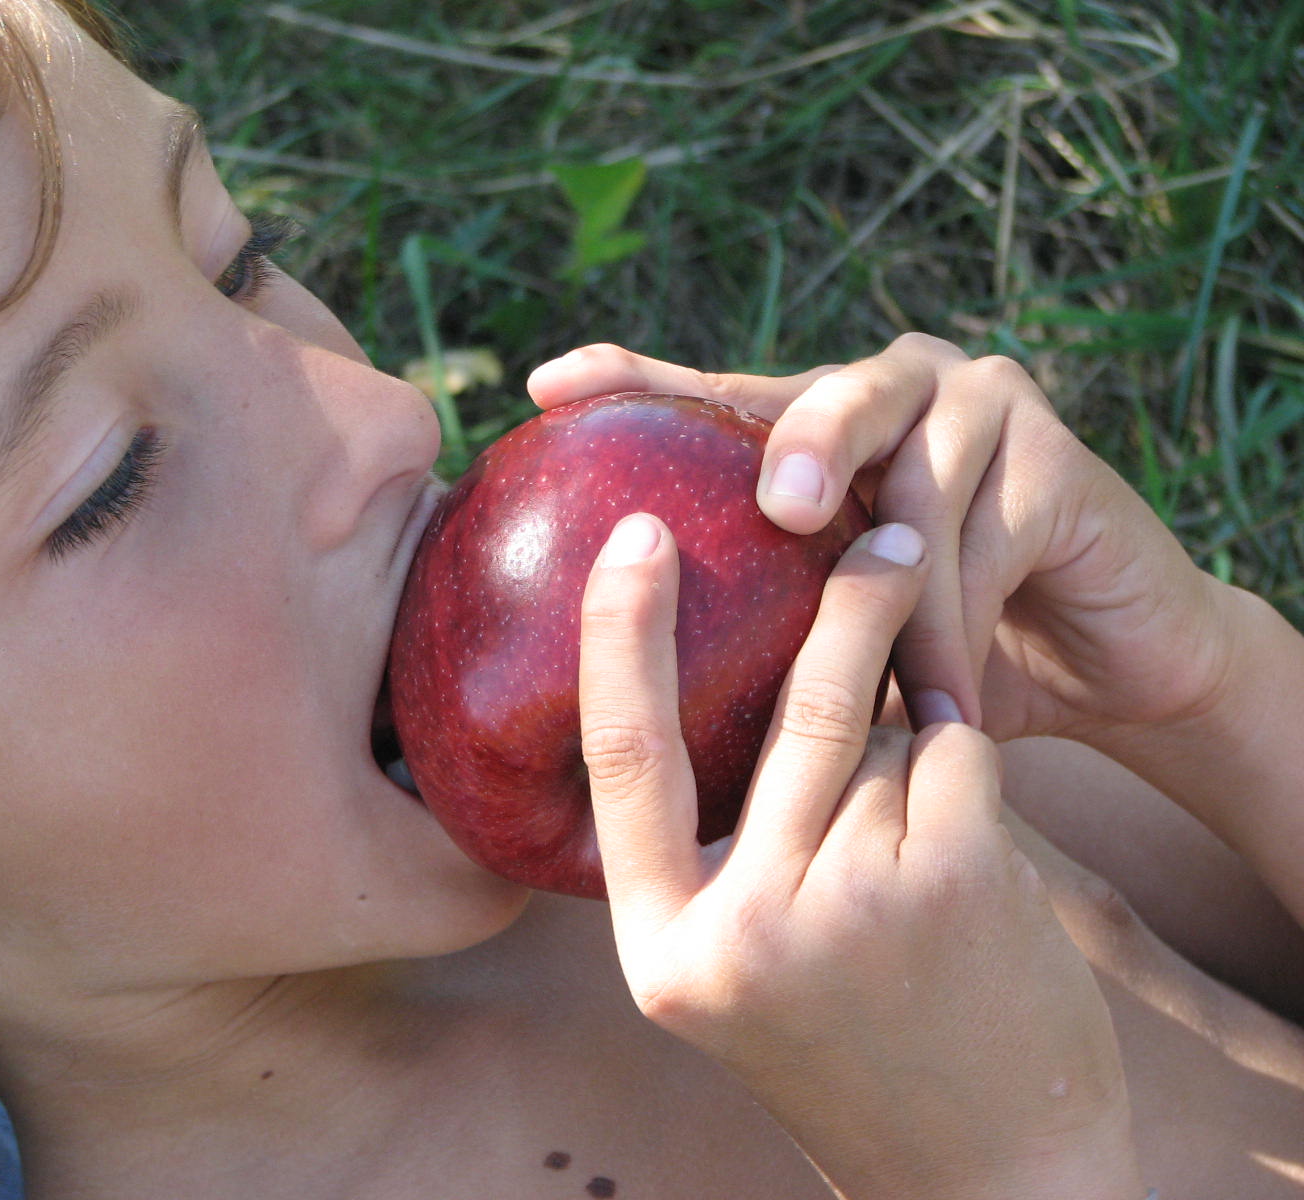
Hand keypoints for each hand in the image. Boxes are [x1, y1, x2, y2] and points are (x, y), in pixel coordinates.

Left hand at [532, 339, 1233, 745]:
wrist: (1108, 665)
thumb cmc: (948, 653)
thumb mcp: (839, 641)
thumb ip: (763, 628)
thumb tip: (619, 690)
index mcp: (821, 423)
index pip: (717, 391)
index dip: (635, 377)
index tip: (544, 384)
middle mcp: (895, 390)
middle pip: (827, 394)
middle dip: (802, 441)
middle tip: (782, 506)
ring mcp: (981, 404)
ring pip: (914, 486)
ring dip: (899, 607)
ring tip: (892, 701)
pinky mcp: (1060, 453)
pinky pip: (988, 537)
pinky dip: (965, 625)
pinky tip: (958, 701)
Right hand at [578, 515, 1143, 1199]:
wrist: (983, 1172)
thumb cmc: (850, 1048)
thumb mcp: (740, 971)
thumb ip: (714, 853)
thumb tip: (719, 680)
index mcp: (663, 947)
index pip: (622, 759)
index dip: (618, 633)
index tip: (635, 533)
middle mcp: (743, 931)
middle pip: (787, 712)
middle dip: (842, 603)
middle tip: (876, 525)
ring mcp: (849, 910)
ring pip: (882, 734)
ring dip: (915, 701)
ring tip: (937, 685)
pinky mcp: (951, 890)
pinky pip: (953, 759)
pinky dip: (962, 758)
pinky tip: (967, 815)